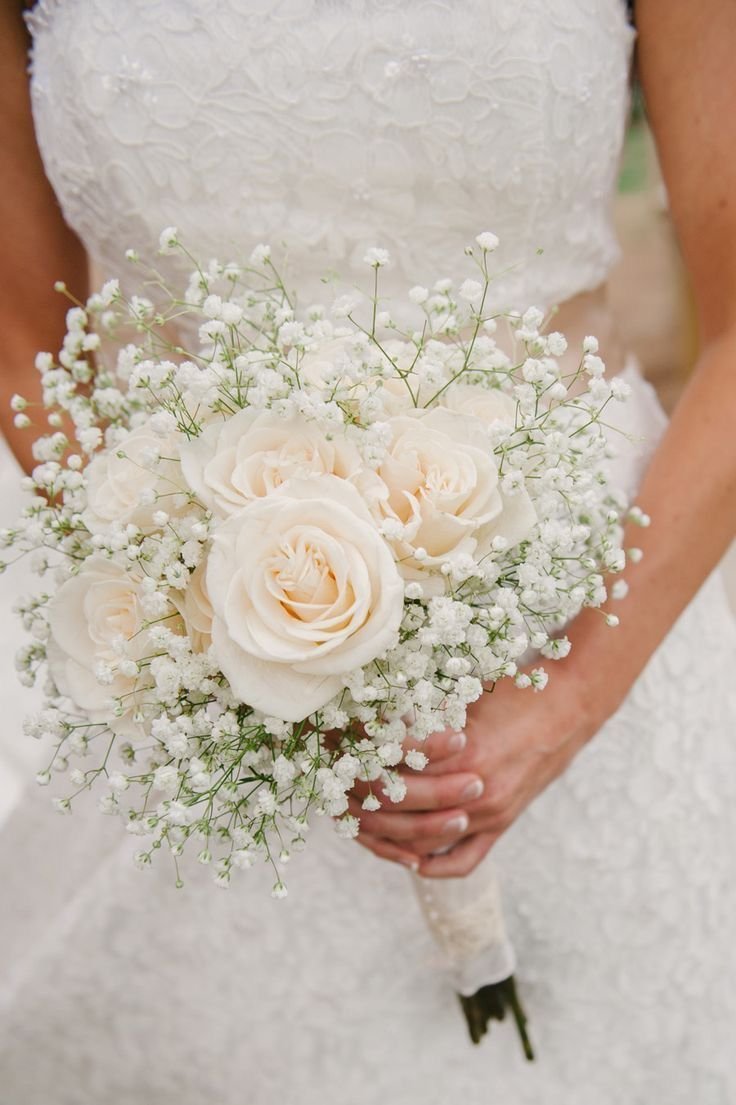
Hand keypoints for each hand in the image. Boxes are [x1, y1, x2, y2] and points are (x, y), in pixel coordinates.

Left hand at [350, 665, 599, 876]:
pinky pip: (462, 861)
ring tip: (360, 818)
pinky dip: (431, 865)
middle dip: (362, 796)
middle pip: (401, 807)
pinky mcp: (503, 825)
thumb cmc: (518, 690)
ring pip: (425, 839)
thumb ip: (426, 712)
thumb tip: (375, 716)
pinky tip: (408, 857)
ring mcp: (491, 813)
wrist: (571, 705)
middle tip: (337, 784)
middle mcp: (476, 788)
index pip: (395, 767)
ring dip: (387, 834)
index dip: (362, 757)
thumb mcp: (467, 694)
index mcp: (464, 751)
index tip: (339, 748)